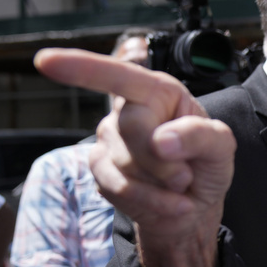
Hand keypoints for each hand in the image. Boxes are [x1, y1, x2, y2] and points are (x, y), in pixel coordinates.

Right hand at [33, 48, 235, 266]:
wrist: (194, 206)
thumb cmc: (207, 166)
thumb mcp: (222, 148)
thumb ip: (200, 136)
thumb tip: (160, 140)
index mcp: (159, 92)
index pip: (120, 76)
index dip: (83, 67)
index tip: (45, 60)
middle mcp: (128, 110)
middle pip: (135, 130)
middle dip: (167, 160)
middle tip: (186, 172)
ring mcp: (108, 140)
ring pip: (128, 163)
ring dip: (163, 184)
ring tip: (178, 184)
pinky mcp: (99, 169)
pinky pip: (121, 188)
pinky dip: (153, 201)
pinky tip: (170, 202)